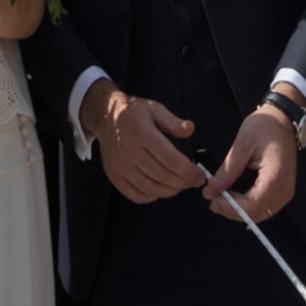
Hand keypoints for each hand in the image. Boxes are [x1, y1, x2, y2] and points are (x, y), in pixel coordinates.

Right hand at [81, 83, 206, 203]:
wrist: (106, 117)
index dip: (188, 171)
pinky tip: (161, 187)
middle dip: (184, 182)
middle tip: (194, 181)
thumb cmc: (134, 113)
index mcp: (141, 132)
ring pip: (152, 189)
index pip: (170, 159)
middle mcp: (129, 150)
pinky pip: (138, 196)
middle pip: (163, 176)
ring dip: (171, 191)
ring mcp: (120, 166)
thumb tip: (190, 128)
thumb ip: (173, 121)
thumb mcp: (155, 109)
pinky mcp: (114, 176)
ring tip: (180, 184)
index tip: (200, 175)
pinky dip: (153, 196)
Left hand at [203, 105, 296, 224]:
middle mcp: (284, 190)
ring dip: (239, 209)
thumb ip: (229, 168)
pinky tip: (233, 197)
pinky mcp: (282, 190)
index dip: (230, 207)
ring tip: (219, 197)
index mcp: (276, 177)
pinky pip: (264, 206)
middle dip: (232, 210)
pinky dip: (248, 205)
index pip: (252, 205)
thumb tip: (214, 187)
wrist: (283, 118)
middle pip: (256, 213)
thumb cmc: (265, 126)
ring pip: (260, 213)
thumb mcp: (243, 143)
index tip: (212, 200)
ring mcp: (285, 192)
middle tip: (211, 198)